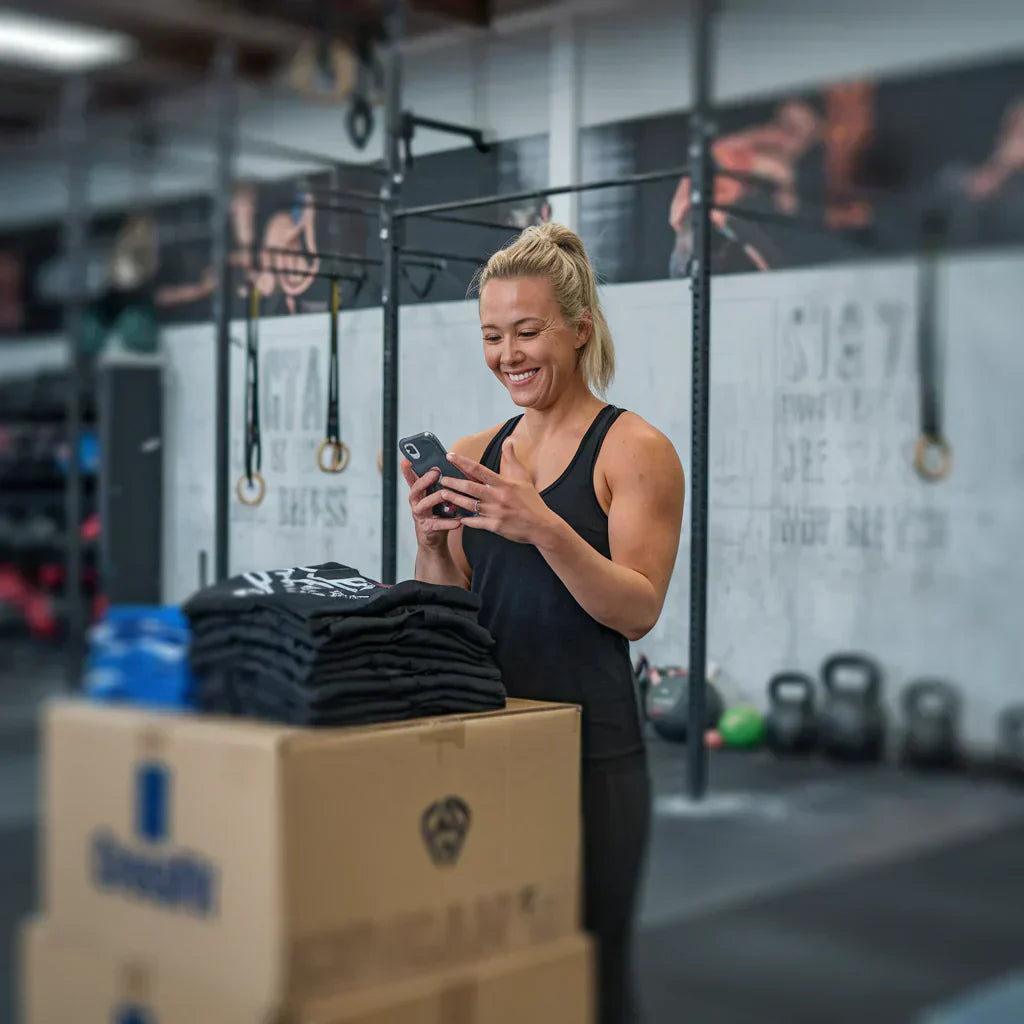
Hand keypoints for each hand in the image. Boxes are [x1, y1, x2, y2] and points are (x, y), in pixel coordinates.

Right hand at [401, 460, 462, 548]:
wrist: (435, 540)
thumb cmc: (437, 515)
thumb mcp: (436, 498)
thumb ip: (439, 486)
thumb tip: (454, 468)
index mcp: (419, 494)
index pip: (411, 480)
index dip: (407, 471)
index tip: (406, 460)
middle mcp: (416, 503)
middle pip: (415, 490)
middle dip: (424, 480)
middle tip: (435, 472)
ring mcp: (420, 516)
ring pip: (424, 505)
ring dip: (435, 498)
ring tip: (445, 494)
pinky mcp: (427, 528)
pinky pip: (437, 524)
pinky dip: (448, 523)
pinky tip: (458, 521)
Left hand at [439, 440, 560, 544]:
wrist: (541, 526)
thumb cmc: (532, 501)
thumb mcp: (523, 478)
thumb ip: (512, 459)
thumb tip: (508, 441)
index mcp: (503, 484)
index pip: (479, 470)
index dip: (462, 462)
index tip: (450, 456)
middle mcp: (497, 497)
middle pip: (470, 488)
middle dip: (454, 483)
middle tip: (442, 479)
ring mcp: (495, 513)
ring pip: (469, 505)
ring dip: (455, 499)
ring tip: (443, 495)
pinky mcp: (495, 526)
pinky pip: (475, 522)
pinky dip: (465, 520)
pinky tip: (457, 517)